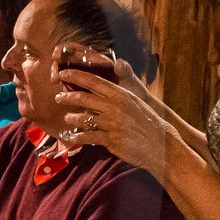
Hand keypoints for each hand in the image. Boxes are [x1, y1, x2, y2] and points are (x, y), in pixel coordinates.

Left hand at [54, 60, 175, 178]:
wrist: (161, 144)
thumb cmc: (148, 121)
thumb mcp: (136, 102)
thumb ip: (118, 93)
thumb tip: (110, 77)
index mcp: (121, 95)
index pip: (94, 82)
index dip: (76, 76)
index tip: (62, 74)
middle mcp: (115, 107)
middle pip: (84, 98)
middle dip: (67, 97)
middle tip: (58, 97)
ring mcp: (112, 124)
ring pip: (84, 118)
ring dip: (72, 118)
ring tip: (67, 118)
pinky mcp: (111, 140)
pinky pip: (89, 137)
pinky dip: (79, 137)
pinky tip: (72, 137)